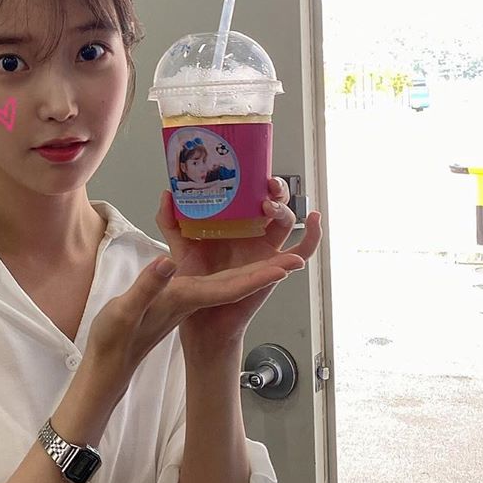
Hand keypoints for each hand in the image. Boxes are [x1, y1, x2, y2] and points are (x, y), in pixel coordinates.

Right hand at [85, 194, 311, 391]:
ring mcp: (192, 295)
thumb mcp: (127, 312)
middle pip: (243, 278)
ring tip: (274, 232)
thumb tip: (168, 261)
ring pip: (233, 274)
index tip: (292, 262)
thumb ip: (149, 286)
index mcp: (189, 299)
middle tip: (297, 240)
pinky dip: (227, 255)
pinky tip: (229, 240)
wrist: (112, 361)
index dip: (264, 275)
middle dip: (271, 262)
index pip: (235, 287)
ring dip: (256, 256)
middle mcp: (197, 296)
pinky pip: (213, 271)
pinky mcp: (183, 292)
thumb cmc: (118, 339)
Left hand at [155, 177, 322, 347]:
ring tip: (269, 206)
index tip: (250, 168)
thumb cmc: (193, 281)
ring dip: (285, 209)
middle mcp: (252, 233)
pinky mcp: (274, 268)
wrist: (197, 314)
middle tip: (265, 183)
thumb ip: (171, 220)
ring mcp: (265, 249)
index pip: (251, 194)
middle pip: (274, 202)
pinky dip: (312, 237)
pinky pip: (300, 252)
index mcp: (233, 224)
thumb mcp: (179, 245)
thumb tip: (167, 193)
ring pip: (287, 222)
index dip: (255, 179)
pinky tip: (314, 222)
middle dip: (275, 188)